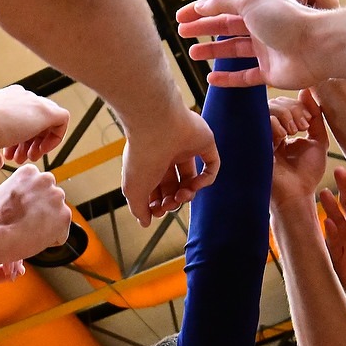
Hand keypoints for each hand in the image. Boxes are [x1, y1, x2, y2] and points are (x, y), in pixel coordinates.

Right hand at [0, 87, 68, 167]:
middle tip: (18, 159)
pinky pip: (62, 120)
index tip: (8, 155)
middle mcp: (19, 98)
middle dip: (28, 142)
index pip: (19, 117)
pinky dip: (55, 137)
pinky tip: (39, 151)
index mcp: (3, 101)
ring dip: (41, 143)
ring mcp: (32, 102)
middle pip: (34, 119)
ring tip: (27, 159)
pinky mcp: (45, 110)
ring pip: (48, 120)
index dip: (16, 140)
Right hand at [0, 164, 70, 264]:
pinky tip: (36, 236)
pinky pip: (61, 233)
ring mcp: (57, 197)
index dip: (30, 202)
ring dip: (48, 224)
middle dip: (43, 210)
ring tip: (30, 229)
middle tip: (27, 221)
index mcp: (31, 172)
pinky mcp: (65, 216)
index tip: (22, 209)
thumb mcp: (5, 191)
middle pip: (51, 199)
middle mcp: (46, 179)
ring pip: (57, 215)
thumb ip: (22, 189)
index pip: (40, 187)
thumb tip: (27, 197)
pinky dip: (51, 240)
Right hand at [120, 107, 218, 226]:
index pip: (155, 187)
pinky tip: (196, 184)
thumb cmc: (142, 155)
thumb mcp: (134, 189)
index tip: (156, 210)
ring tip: (182, 196)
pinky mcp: (204, 141)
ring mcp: (186, 147)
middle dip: (172, 200)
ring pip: (192, 177)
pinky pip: (211, 165)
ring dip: (188, 193)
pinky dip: (206, 180)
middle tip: (169, 205)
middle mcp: (166, 153)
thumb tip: (146, 222)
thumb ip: (138, 209)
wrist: (156, 123)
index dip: (157, 202)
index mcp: (148, 161)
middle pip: (173, 184)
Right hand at [177, 0, 339, 89]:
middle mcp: (262, 26)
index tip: (179, 16)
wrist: (316, 46)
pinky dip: (228, 78)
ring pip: (234, 51)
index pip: (223, 6)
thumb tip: (202, 5)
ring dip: (213, 52)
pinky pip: (245, 77)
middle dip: (203, 29)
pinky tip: (211, 78)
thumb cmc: (285, 18)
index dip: (200, 10)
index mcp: (257, 5)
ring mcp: (266, 50)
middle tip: (181, 34)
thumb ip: (224, 1)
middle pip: (226, 27)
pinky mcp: (271, 73)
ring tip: (192, 54)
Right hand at [270, 90, 327, 207]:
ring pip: (268, 108)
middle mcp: (269, 132)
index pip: (285, 105)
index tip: (308, 121)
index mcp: (282, 130)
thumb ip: (315, 117)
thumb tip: (306, 91)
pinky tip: (283, 137)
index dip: (297, 106)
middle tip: (302, 125)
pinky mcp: (255, 143)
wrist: (297, 195)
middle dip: (292, 108)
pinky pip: (262, 121)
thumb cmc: (307, 173)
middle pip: (275, 102)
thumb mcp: (318, 141)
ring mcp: (261, 137)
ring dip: (285, 114)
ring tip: (294, 131)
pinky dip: (275, 124)